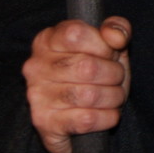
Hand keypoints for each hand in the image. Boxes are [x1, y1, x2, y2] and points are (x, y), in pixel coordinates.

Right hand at [22, 16, 131, 152]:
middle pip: (87, 67)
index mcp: (48, 40)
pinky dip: (107, 117)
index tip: (110, 53)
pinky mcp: (45, 123)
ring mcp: (37, 96)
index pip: (76, 34)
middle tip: (116, 78)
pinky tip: (107, 113)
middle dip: (115, 74)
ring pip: (89, 96)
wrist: (78, 119)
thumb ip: (116, 29)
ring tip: (113, 96)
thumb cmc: (95, 72)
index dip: (103, 45)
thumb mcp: (108, 45)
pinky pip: (87, 120)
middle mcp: (36, 66)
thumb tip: (116, 36)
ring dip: (114, 97)